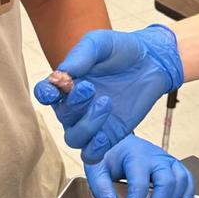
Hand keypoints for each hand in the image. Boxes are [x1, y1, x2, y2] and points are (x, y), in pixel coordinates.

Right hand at [34, 26, 182, 163]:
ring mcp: (92, 122)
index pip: (45, 93)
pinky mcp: (109, 135)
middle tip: (91, 88)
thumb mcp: (100, 44)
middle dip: (74, 104)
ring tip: (106, 103)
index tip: (57, 89)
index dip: (45, 94)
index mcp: (67, 83)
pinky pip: (92, 153)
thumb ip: (80, 55)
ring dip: (86, 125)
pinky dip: (94, 149)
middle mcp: (75, 106)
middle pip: (62, 115)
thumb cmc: (122, 50)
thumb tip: (61, 74)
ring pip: (74, 138)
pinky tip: (104, 136)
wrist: (153, 61)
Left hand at [85, 134, 194, 197]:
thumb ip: (101, 188)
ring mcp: (166, 159)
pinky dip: (188, 192)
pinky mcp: (172, 163)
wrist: (116, 134)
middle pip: (166, 184)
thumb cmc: (108, 152)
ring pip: (180, 181)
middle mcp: (155, 156)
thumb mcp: (96, 168)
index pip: (139, 186)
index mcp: (135, 157)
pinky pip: (187, 177)